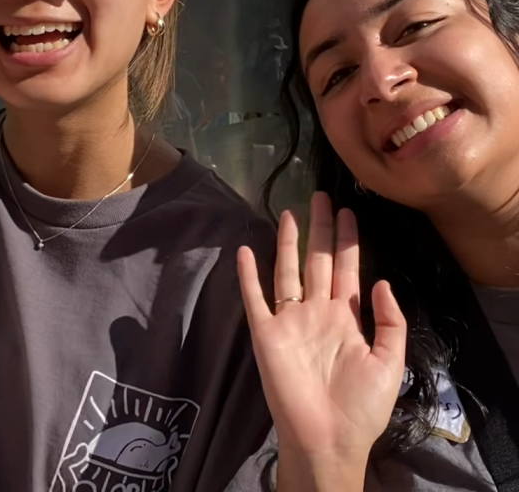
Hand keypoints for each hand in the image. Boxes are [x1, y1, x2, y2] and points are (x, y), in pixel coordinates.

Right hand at [238, 191, 405, 463]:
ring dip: (287, 242)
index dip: (348, 240)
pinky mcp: (266, 332)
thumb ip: (389, 322)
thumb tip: (379, 280)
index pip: (347, 268)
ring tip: (288, 212)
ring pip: (287, 270)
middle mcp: (317, 311)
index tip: (348, 211)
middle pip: (318, 260)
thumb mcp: (390, 363)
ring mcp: (289, 320)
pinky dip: (248, 275)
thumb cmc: (361, 406)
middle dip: (321, 229)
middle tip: (321, 197)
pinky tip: (244, 251)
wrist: (328, 438)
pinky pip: (255, 298)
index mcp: (346, 317)